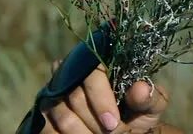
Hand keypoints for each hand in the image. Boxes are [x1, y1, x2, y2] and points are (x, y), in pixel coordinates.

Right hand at [41, 60, 169, 133]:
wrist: (123, 131)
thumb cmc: (137, 115)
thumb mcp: (150, 107)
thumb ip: (149, 98)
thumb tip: (141, 89)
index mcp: (100, 65)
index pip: (93, 73)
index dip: (101, 99)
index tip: (113, 123)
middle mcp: (72, 74)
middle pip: (75, 97)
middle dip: (95, 121)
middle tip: (111, 133)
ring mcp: (54, 95)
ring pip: (61, 115)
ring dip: (82, 132)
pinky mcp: (43, 116)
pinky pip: (47, 129)